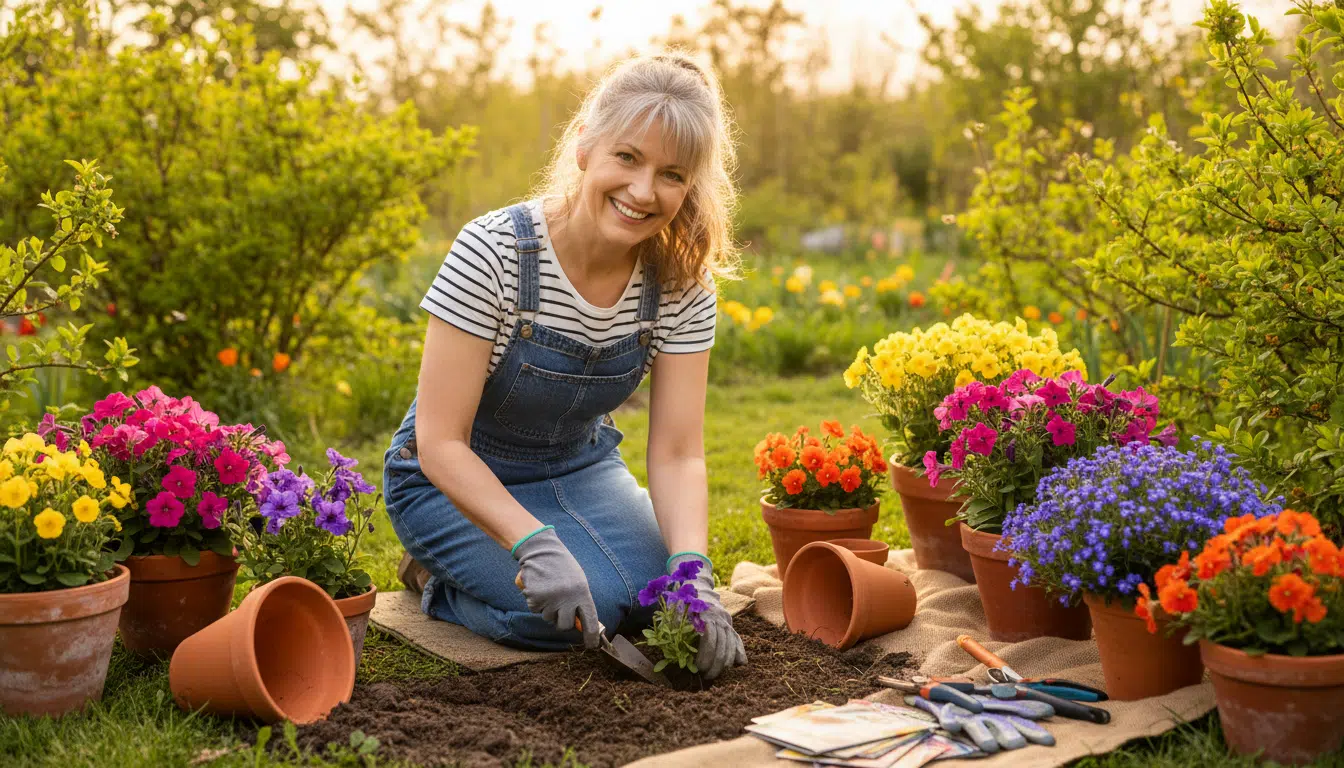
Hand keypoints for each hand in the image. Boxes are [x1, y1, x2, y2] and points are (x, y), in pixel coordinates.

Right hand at [513, 527, 600, 648]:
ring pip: (548, 618)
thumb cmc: (562, 566)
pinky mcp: (535, 598)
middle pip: (565, 625)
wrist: (541, 550)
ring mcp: (550, 599)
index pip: (590, 620)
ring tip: (549, 590)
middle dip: (562, 621)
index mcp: (582, 592)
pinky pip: (535, 610)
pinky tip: (539, 588)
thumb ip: (580, 601)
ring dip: (547, 609)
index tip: (592, 646)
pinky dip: (535, 602)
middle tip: (559, 608)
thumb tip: (583, 624)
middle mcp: (567, 598)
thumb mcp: (578, 581)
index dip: (591, 636)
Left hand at [668, 552, 746, 679]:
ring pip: (731, 643)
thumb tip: (674, 647)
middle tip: (707, 676)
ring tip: (718, 674)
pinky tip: (740, 663)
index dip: (705, 656)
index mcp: (703, 614)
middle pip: (722, 644)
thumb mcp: (674, 612)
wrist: (696, 586)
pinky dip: (739, 651)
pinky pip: (737, 638)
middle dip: (715, 663)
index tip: (698, 668)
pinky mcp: (729, 623)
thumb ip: (675, 627)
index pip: (708, 639)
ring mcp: (726, 620)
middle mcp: (718, 617)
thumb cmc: (681, 603)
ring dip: (726, 661)